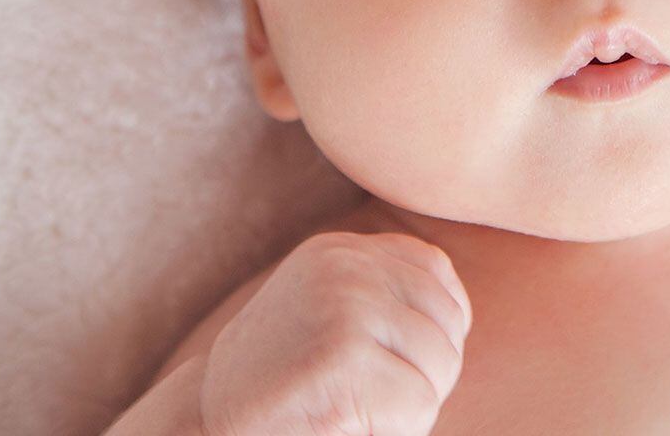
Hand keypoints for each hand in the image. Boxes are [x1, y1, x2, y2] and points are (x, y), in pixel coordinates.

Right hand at [198, 231, 473, 435]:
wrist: (209, 427)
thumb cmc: (283, 391)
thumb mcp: (330, 320)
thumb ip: (385, 300)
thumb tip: (460, 314)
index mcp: (340, 251)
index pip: (436, 275)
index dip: (430, 331)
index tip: (381, 363)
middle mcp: (345, 266)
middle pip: (447, 325)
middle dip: (422, 376)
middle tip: (360, 397)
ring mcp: (344, 306)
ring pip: (440, 367)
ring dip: (409, 408)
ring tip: (350, 409)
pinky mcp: (341, 357)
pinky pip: (419, 405)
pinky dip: (397, 431)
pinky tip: (345, 425)